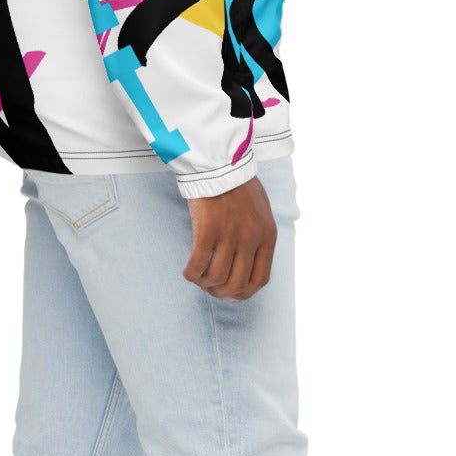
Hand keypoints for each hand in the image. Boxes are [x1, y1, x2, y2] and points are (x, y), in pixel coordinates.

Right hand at [183, 177, 277, 298]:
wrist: (220, 162)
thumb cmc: (238, 186)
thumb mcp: (260, 213)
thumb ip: (257, 239)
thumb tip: (244, 270)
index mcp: (267, 235)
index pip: (260, 279)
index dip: (244, 293)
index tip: (231, 293)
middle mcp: (251, 238)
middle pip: (237, 283)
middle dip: (221, 292)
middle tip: (210, 287)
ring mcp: (230, 234)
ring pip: (217, 278)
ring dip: (205, 284)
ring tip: (198, 278)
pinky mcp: (208, 229)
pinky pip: (198, 264)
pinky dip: (191, 274)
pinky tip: (188, 271)